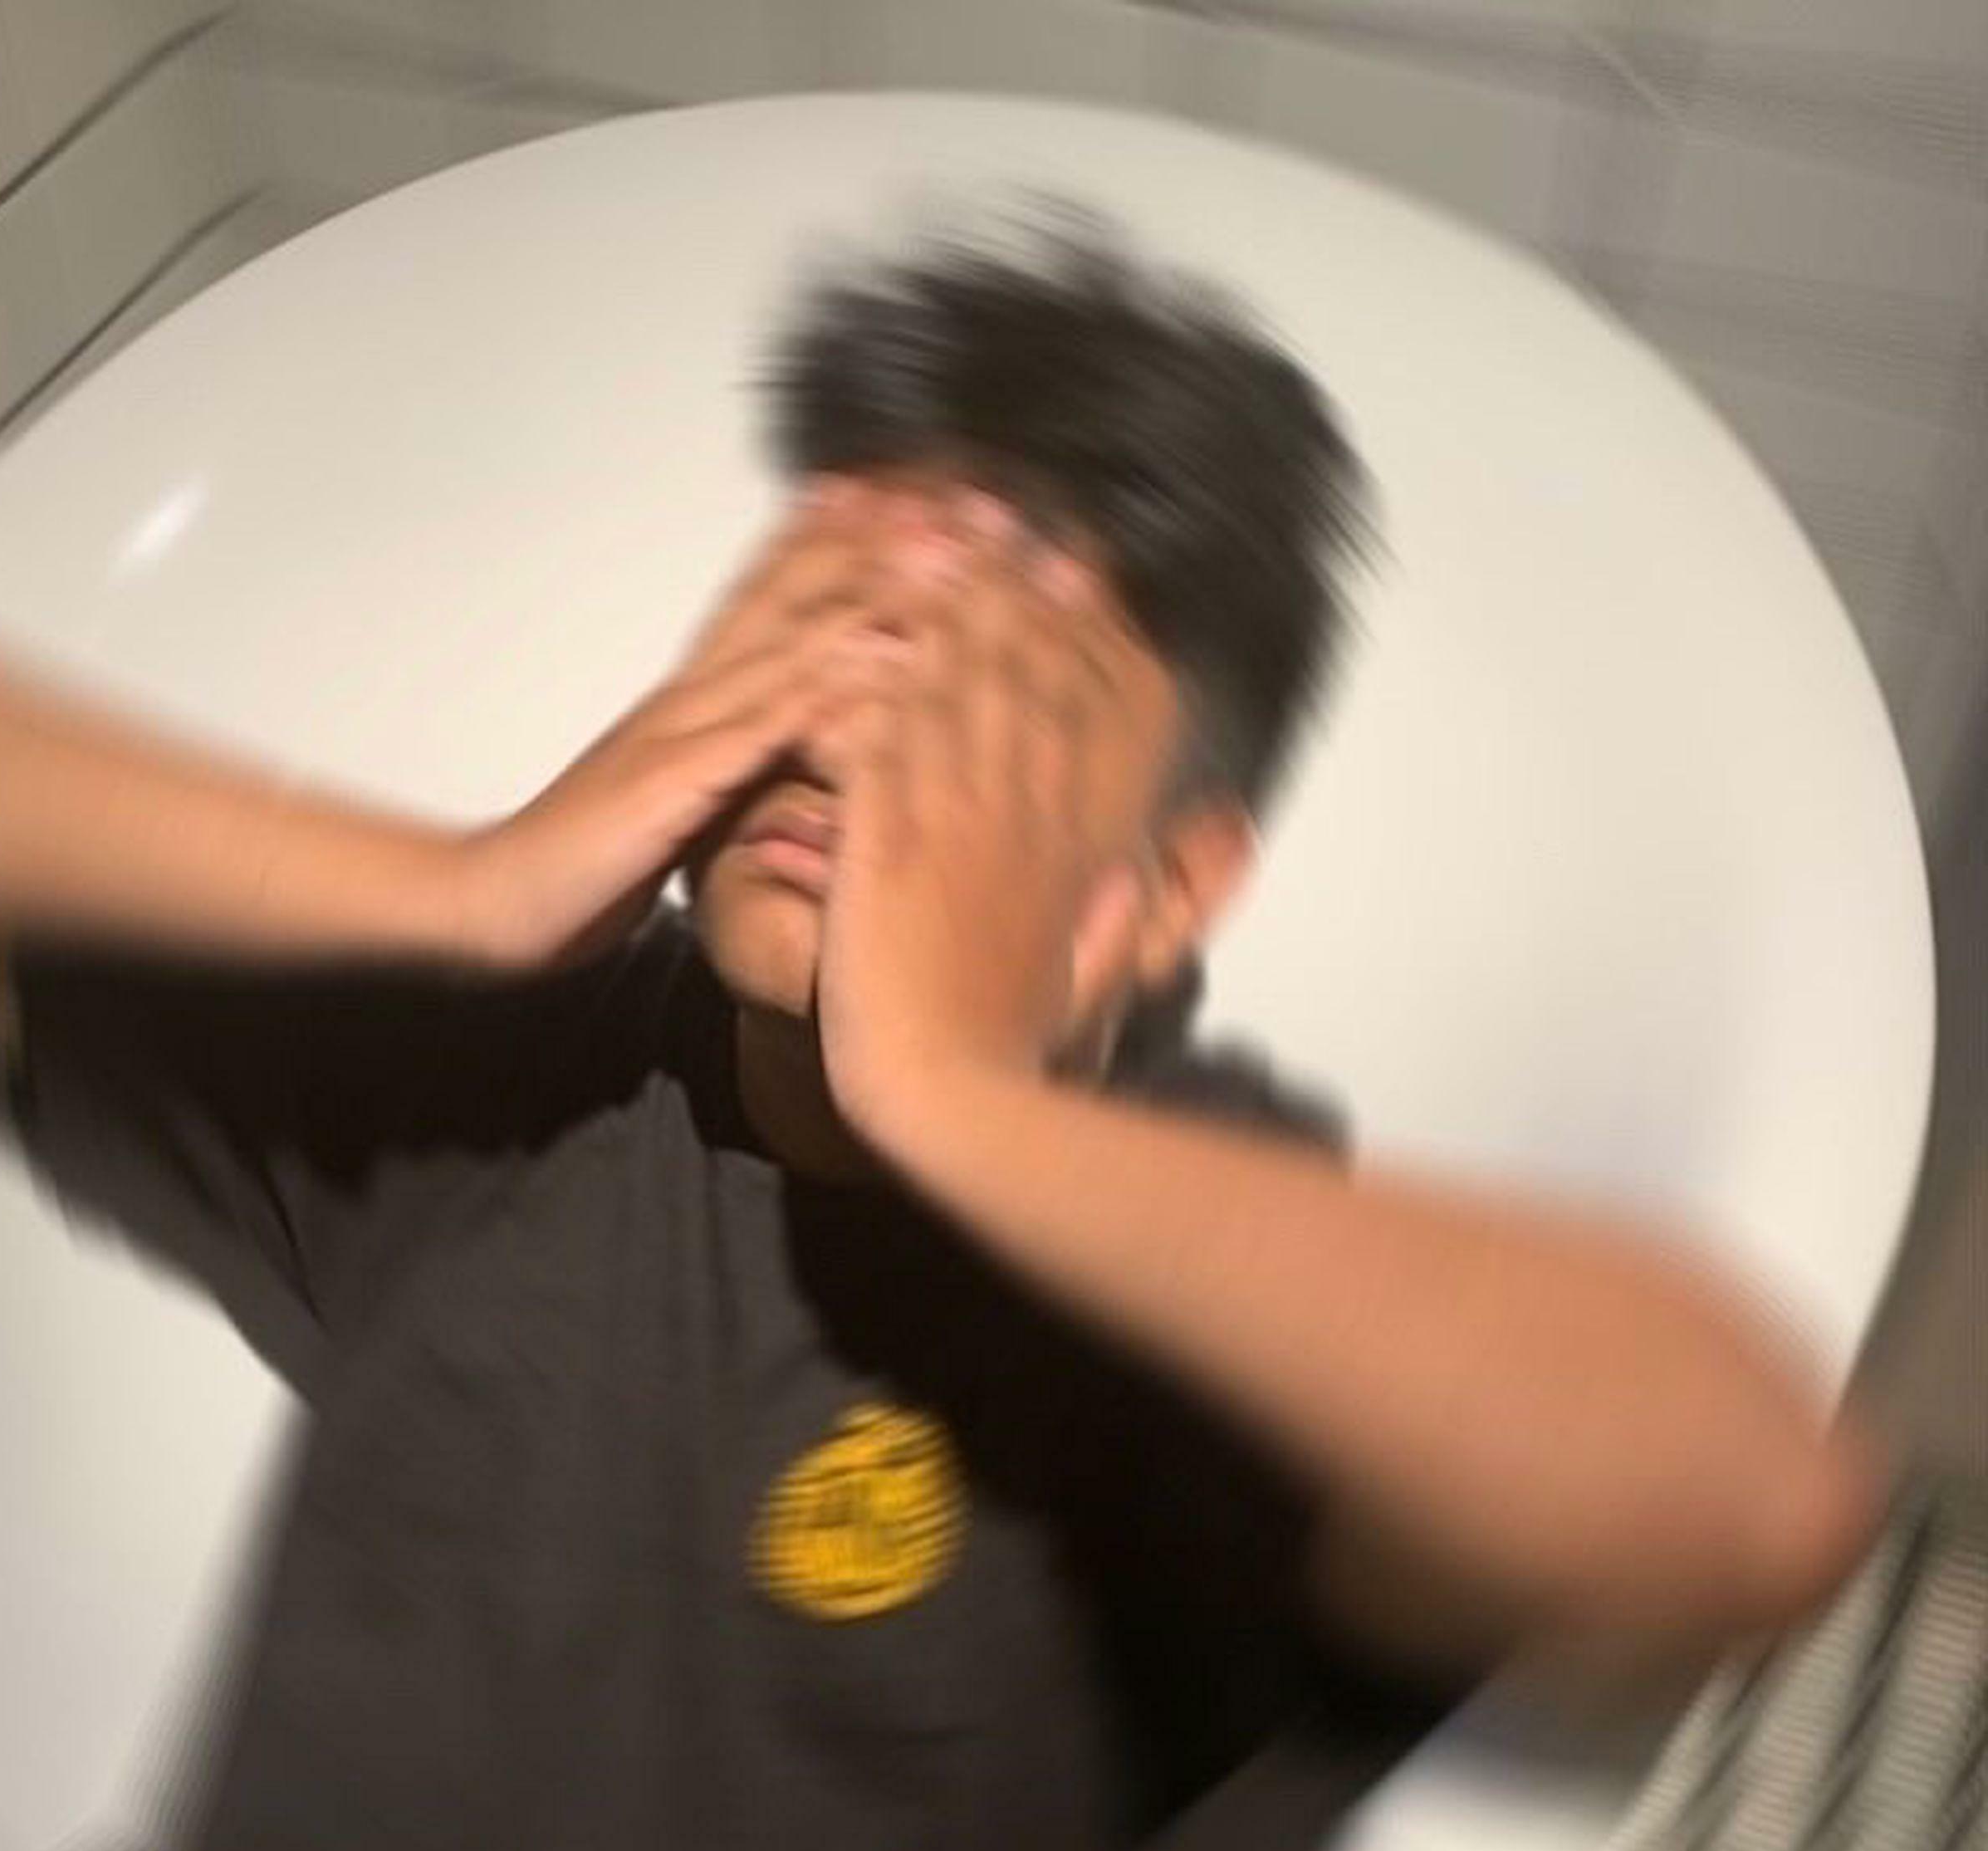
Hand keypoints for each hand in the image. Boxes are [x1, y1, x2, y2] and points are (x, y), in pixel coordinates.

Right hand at [457, 478, 925, 970]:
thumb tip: (768, 751)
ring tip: (928, 561)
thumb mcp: (668, 805)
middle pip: (780, 603)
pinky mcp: (666, 793)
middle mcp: (683, 703)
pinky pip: (750, 740)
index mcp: (684, 706)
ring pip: (779, 653)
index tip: (887, 500)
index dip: (822, 548)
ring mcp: (673, 739)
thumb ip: (718, 767)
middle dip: (858, 549)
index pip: (761, 604)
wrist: (491, 906)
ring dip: (856, 602)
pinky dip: (811, 700)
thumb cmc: (577, 868)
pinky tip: (863, 672)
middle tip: (932, 500)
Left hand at [811, 504, 1169, 1149]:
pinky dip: (878, 662)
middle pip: (1047, 669)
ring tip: (951, 517)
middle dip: (1035, 581)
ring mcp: (963, 818)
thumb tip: (1235, 828)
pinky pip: (884, 725)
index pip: (1117, 708)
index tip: (1096, 567)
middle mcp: (1038, 813)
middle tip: (1025, 504)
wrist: (946, 1096)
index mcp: (1090, 839)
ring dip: (962, 591)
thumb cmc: (1018, 1043)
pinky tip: (866, 610)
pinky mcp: (885, 836)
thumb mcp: (1117, 963)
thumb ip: (1174, 891)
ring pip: (970, 678)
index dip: (1107, 630)